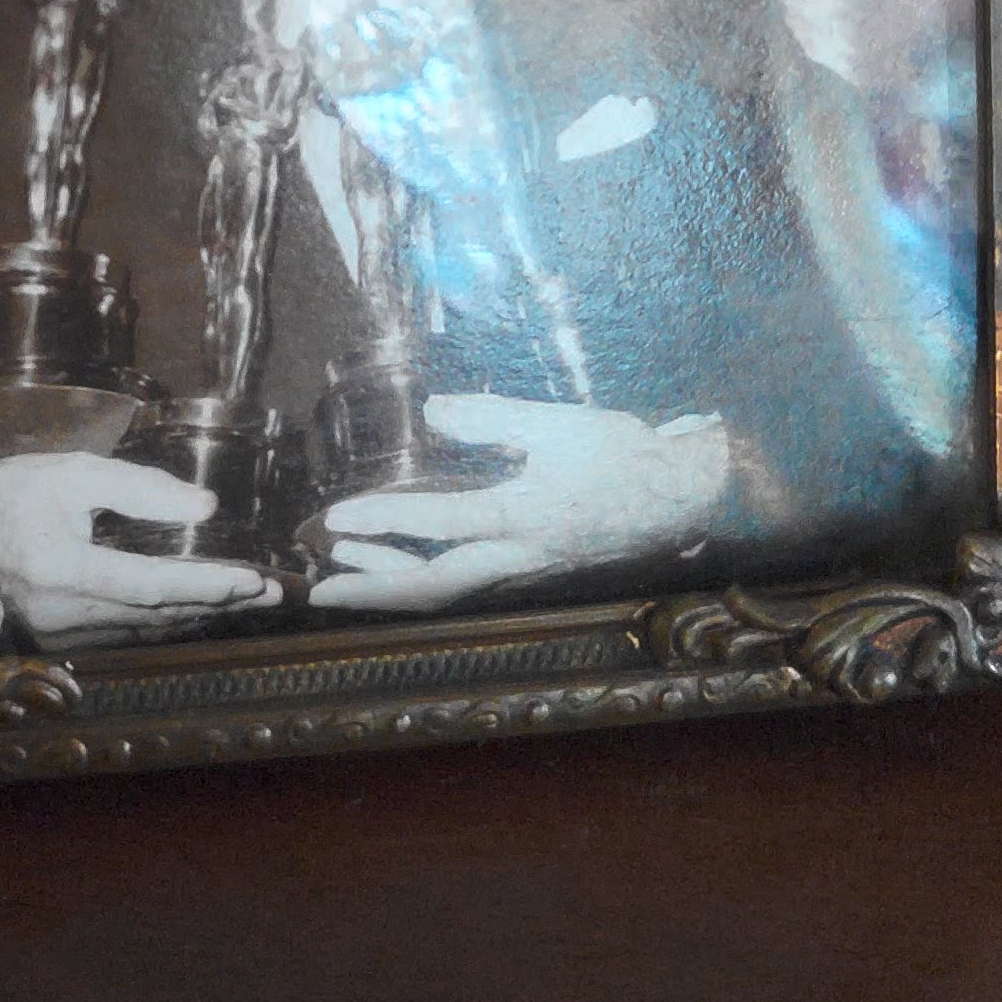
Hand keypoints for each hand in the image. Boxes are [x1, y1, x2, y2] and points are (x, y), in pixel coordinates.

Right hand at [0, 452, 281, 645]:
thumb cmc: (17, 491)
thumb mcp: (76, 472)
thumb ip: (141, 489)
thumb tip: (205, 509)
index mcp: (60, 568)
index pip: (149, 585)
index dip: (205, 584)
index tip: (252, 580)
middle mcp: (60, 614)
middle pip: (157, 615)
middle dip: (218, 603)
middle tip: (273, 593)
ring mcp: (58, 635)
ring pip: (146, 630)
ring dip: (201, 615)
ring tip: (251, 600)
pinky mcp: (59, 641)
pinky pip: (127, 633)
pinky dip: (169, 621)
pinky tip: (203, 608)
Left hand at [309, 396, 728, 615]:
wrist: (681, 499)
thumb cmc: (623, 455)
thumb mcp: (560, 424)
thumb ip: (494, 419)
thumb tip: (434, 410)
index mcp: (523, 518)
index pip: (440, 524)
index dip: (384, 521)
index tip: (337, 518)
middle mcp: (518, 559)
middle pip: (434, 587)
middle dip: (373, 590)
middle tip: (319, 591)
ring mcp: (523, 573)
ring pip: (447, 591)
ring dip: (391, 584)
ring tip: (339, 571)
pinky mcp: (528, 572)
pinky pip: (465, 584)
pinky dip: (421, 577)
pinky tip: (392, 560)